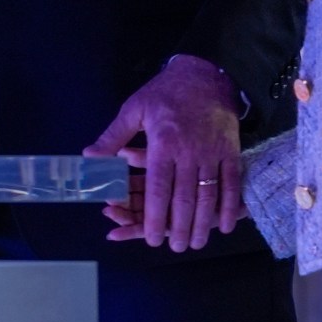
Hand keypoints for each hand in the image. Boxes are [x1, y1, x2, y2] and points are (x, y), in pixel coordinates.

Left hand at [84, 55, 243, 251]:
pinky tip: (226, 224)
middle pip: (184, 197)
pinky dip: (230, 206)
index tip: (151, 236)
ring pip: (208, 195)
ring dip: (204, 223)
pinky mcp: (230, 152)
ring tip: (196, 242)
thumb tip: (89, 158)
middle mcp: (190, 151)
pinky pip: (231, 184)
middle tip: (174, 247)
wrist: (206, 75)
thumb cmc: (165, 93)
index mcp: (164, 142)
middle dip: (179, 227)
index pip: (158, 187)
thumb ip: (112, 137)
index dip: (155, 214)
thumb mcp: (134, 109)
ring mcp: (213, 153)